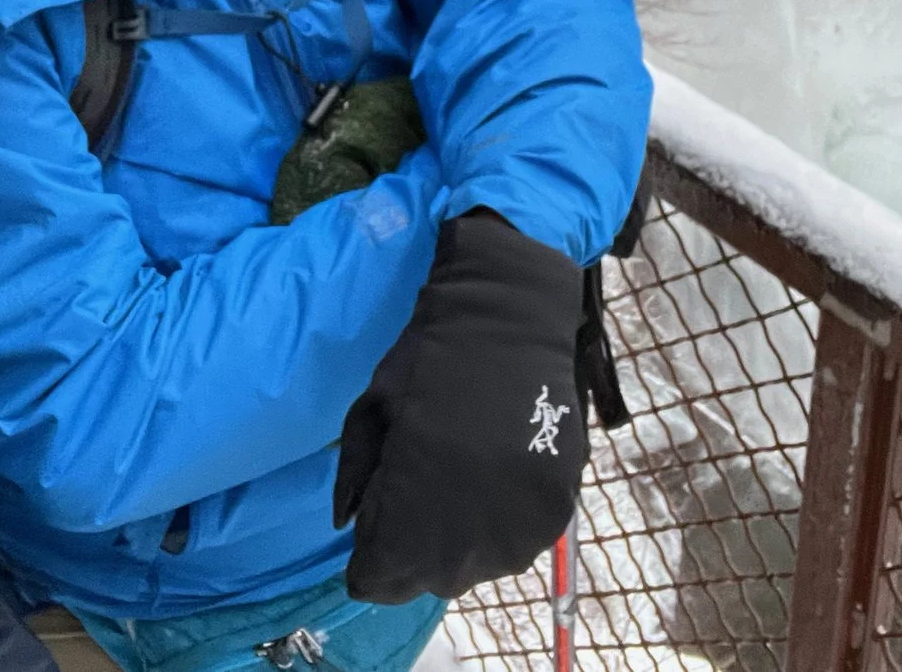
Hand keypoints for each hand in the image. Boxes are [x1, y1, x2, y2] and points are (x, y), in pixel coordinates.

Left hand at [333, 210, 586, 602]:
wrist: (511, 320)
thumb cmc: (430, 360)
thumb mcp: (371, 407)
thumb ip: (355, 473)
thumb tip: (345, 525)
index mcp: (413, 510)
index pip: (379, 581)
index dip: (369, 561)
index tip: (372, 536)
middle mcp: (468, 536)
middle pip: (429, 580)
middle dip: (412, 555)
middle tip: (412, 511)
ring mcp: (518, 528)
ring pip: (478, 567)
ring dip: (460, 545)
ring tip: (454, 496)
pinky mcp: (557, 511)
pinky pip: (520, 543)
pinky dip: (500, 527)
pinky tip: (490, 487)